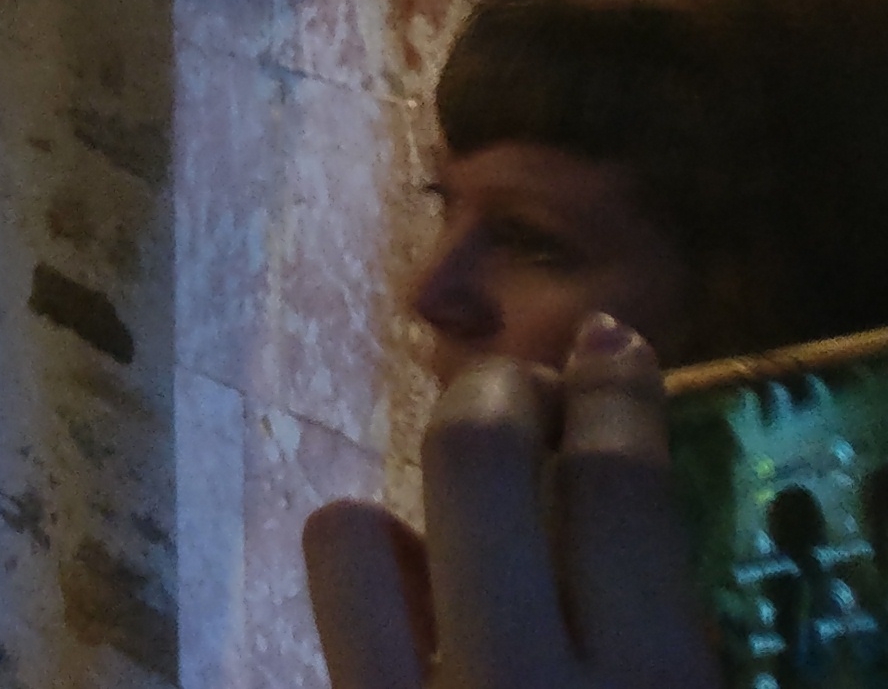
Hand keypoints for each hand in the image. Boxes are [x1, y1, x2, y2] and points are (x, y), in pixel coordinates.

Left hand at [303, 317, 714, 688]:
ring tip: (458, 522)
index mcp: (651, 685)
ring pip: (349, 527)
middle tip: (530, 391)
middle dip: (499, 394)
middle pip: (475, 458)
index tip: (613, 345)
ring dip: (400, 508)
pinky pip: (326, 615)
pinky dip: (371, 588)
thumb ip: (674, 633)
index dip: (614, 395)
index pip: (619, 491)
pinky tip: (413, 615)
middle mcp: (517, 680)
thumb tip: (633, 494)